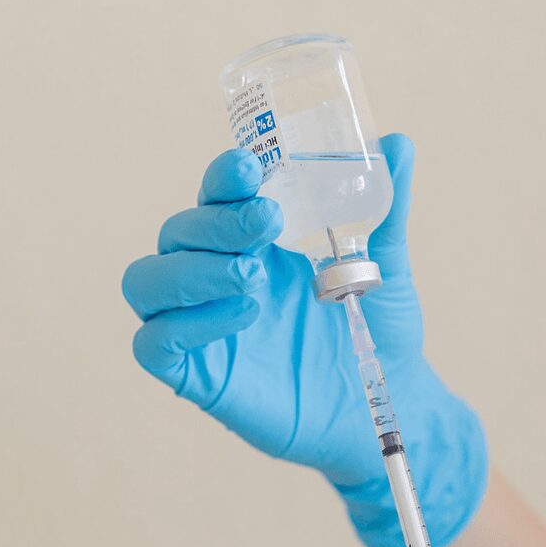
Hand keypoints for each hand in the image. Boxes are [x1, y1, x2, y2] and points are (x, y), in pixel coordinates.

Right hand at [121, 135, 486, 546]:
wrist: (390, 402)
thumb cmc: (378, 333)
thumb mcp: (386, 266)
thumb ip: (387, 208)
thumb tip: (398, 144)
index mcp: (255, 242)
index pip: (214, 196)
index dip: (221, 177)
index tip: (248, 167)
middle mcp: (219, 277)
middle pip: (176, 232)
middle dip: (214, 221)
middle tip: (268, 223)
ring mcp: (204, 326)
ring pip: (147, 281)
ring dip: (190, 269)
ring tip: (251, 276)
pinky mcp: (198, 376)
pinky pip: (154, 344)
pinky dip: (186, 324)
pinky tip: (244, 315)